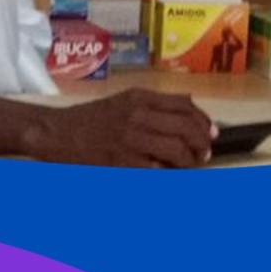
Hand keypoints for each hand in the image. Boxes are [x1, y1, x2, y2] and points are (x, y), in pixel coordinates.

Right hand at [25, 89, 216, 167]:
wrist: (59, 133)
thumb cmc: (92, 119)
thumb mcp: (124, 101)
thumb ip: (154, 104)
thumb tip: (189, 107)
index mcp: (139, 97)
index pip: (184, 106)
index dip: (203, 121)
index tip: (211, 133)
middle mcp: (137, 114)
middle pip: (184, 127)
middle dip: (201, 143)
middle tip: (205, 153)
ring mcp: (130, 139)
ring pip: (175, 150)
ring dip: (188, 161)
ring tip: (190, 165)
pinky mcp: (122, 162)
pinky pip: (156, 170)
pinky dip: (167, 174)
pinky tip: (168, 174)